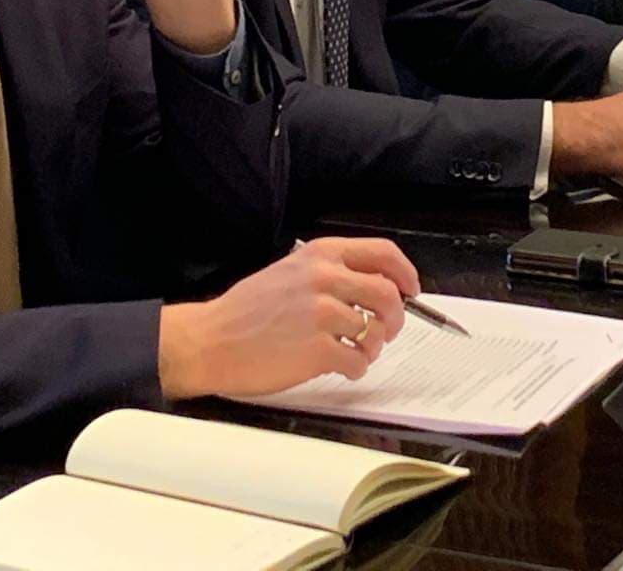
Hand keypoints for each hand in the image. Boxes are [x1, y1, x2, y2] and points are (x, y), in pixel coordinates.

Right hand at [157, 238, 418, 397]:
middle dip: (395, 317)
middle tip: (386, 330)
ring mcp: (322, 314)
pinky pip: (359, 361)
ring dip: (372, 347)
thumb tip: (376, 288)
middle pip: (388, 295)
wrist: (211, 340)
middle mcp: (324, 279)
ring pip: (375, 331)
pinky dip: (356, 368)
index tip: (411, 290)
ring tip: (354, 351)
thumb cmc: (247, 310)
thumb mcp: (290, 271)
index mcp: (320, 255)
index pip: (383, 254)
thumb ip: (331, 273)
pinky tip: (340, 367)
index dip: (405, 273)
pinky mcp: (317, 350)